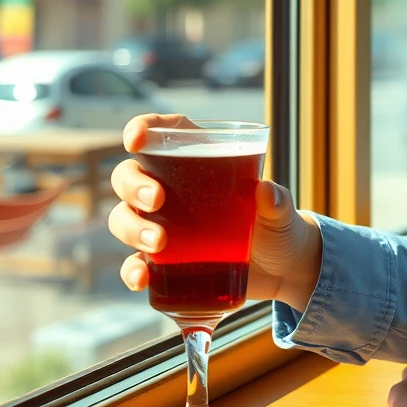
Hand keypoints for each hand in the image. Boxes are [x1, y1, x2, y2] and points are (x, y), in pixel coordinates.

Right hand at [108, 113, 322, 308]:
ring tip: (159, 244)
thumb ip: (277, 201)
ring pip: (124, 217)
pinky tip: (142, 278)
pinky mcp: (164, 262)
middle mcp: (173, 190)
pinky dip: (132, 270)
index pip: (165, 133)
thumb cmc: (278, 226)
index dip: (144, 128)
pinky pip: (135, 263)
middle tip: (156, 200)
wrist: (282, 269)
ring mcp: (164, 225)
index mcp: (201, 161)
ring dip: (132, 228)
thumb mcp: (281, 212)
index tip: (133, 140)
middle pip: (130, 175)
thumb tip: (264, 190)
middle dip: (133, 185)